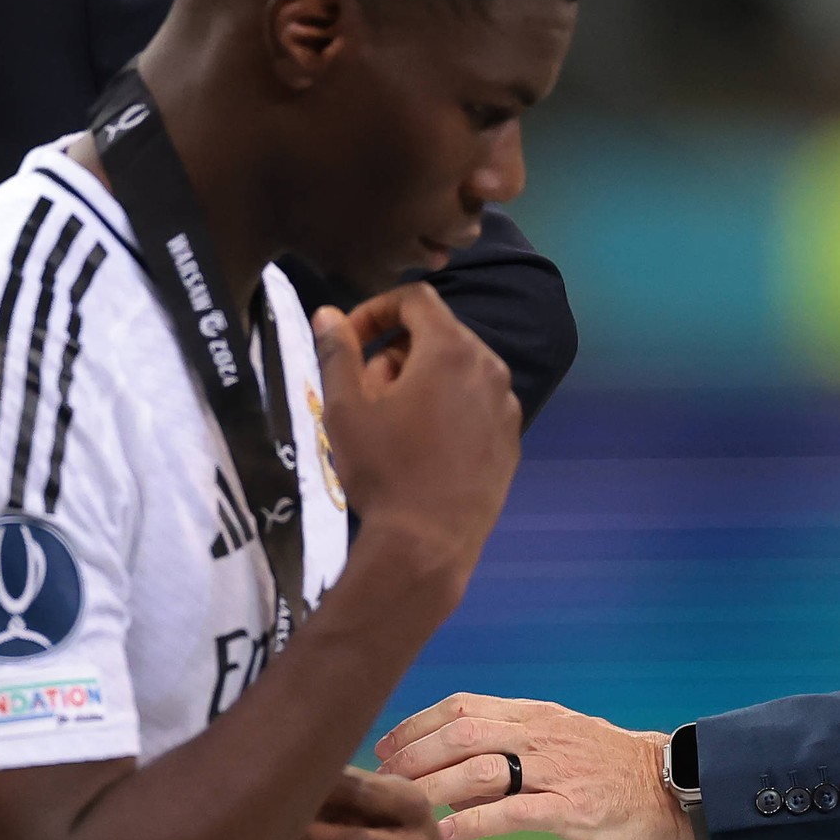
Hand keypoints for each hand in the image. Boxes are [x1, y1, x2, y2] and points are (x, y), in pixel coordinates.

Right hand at [313, 289, 518, 586]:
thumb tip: (328, 314)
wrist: (429, 541)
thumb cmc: (383, 468)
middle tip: (362, 391)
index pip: (416, 298)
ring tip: (390, 422)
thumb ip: (337, 352)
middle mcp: (489, 368)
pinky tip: (421, 445)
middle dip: (394, 351)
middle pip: (438, 334)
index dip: (375, 309)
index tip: (348, 340)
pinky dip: (446, 407)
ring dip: (420, 379)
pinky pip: (475, 403)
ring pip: (458, 370)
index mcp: (451, 351)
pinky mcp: (511, 438)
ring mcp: (506, 405)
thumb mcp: (345, 409)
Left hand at [376, 693, 693, 839]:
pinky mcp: (573, 808)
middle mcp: (540, 735)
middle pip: (459, 735)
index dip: (415, 726)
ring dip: (432, 788)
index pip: (460, 708)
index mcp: (533, 715)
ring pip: (478, 769)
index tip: (385, 747)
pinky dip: (471, 823)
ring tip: (403, 807)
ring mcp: (557, 771)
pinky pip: (511, 813)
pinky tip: (443, 835)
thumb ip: (507, 748)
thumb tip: (450, 777)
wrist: (678, 789)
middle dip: (413, 756)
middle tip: (384, 780)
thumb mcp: (557, 742)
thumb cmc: (611, 769)